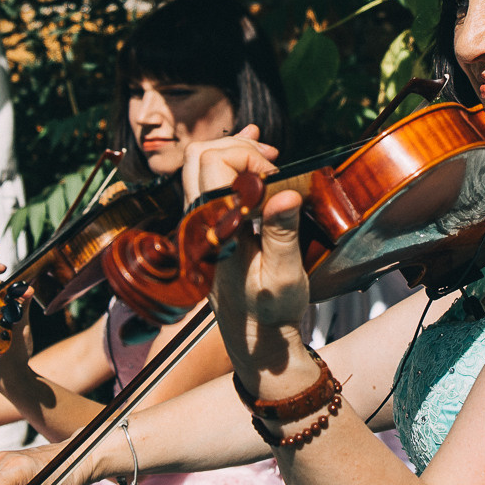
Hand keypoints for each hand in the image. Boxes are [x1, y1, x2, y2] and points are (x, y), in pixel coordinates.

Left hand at [180, 128, 311, 390]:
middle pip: (200, 156)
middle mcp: (198, 224)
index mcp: (213, 231)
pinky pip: (208, 183)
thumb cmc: (270, 311)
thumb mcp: (284, 275)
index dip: (246, 156)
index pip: (212, 164)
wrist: (254, 337)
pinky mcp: (207, 228)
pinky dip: (230, 163)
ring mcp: (198, 225)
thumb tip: (286, 193)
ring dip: (234, 152)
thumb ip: (281, 232)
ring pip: (200, 166)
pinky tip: (253, 152)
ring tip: (268, 154)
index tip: (276, 174)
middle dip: (239, 147)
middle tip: (273, 160)